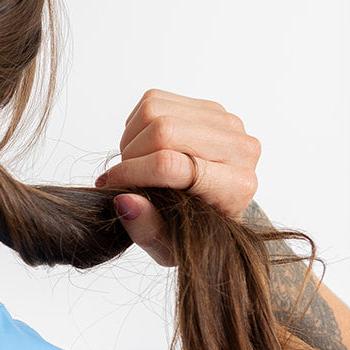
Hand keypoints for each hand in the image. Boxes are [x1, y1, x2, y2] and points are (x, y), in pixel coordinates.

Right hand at [94, 88, 261, 265]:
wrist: (216, 215)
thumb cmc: (193, 233)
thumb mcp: (168, 248)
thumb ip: (147, 229)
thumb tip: (124, 200)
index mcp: (235, 188)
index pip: (171, 165)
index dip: (131, 173)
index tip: (110, 185)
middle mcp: (239, 149)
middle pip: (163, 130)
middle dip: (129, 155)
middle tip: (122, 177)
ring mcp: (225, 123)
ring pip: (155, 110)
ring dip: (130, 139)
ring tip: (133, 164)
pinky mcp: (209, 108)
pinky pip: (155, 100)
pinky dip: (135, 126)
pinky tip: (143, 150)